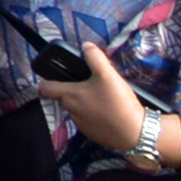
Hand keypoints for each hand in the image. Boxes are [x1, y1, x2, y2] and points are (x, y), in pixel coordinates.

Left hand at [34, 43, 154, 158]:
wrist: (135, 132)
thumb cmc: (117, 102)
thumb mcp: (107, 74)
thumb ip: (94, 57)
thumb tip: (86, 46)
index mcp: (69, 96)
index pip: (45, 87)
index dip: (47, 79)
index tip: (53, 75)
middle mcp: (71, 111)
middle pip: (64, 96)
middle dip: (73, 89)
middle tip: (90, 82)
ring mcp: (81, 125)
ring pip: (77, 108)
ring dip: (85, 102)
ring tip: (103, 95)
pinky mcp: (92, 133)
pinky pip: (88, 120)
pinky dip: (94, 114)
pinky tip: (109, 110)